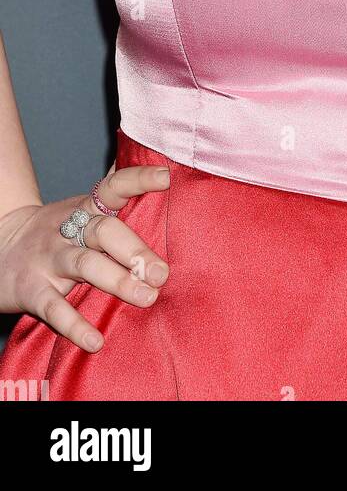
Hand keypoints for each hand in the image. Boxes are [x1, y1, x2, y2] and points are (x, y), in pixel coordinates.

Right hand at [0, 165, 171, 353]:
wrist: (0, 245)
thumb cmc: (59, 229)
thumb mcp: (85, 207)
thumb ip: (117, 194)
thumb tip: (164, 168)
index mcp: (87, 208)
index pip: (114, 187)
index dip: (138, 179)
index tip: (166, 177)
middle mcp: (70, 229)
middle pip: (104, 231)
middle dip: (134, 250)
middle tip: (162, 272)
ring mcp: (50, 259)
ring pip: (84, 265)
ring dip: (117, 281)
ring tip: (147, 298)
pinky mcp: (32, 290)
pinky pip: (54, 308)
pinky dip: (74, 325)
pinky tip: (96, 341)